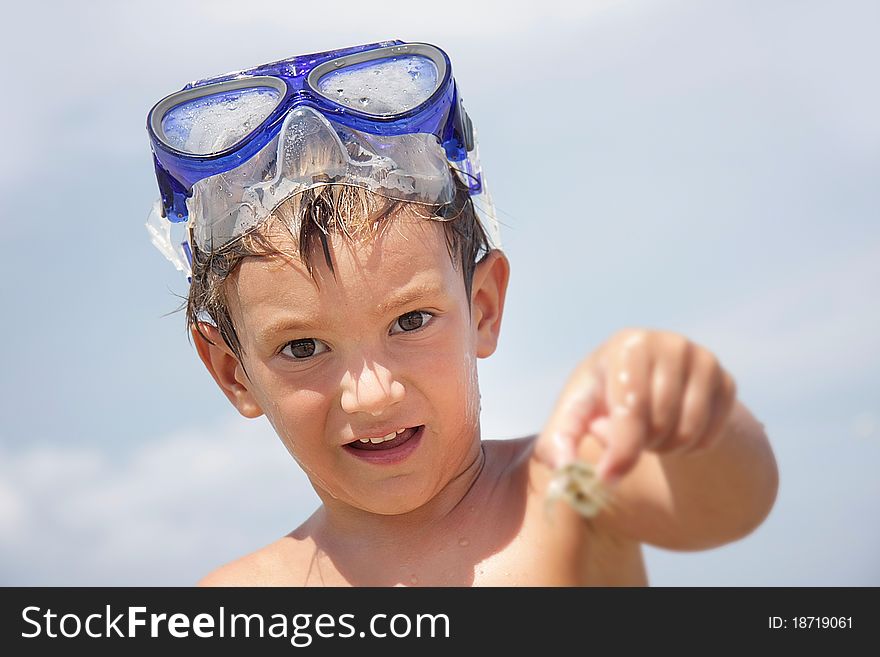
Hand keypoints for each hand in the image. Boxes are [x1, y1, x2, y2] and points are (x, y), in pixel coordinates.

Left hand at [535, 329, 737, 486]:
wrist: (642, 379)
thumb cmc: (601, 398)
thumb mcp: (573, 413)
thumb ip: (559, 440)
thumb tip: (564, 470)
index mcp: (628, 346)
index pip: (632, 408)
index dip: (621, 450)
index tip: (608, 479)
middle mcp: (670, 344)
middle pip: (660, 424)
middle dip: (640, 446)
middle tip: (628, 438)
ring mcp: (703, 360)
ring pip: (688, 432)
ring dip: (664, 449)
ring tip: (648, 435)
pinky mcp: (726, 380)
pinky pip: (712, 435)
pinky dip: (690, 448)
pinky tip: (672, 432)